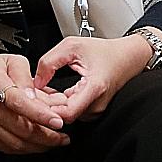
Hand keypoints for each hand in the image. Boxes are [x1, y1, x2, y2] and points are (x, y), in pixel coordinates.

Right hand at [0, 53, 72, 154]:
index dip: (41, 115)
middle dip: (47, 136)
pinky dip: (24, 148)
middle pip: (20, 129)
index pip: (21, 104)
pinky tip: (37, 144)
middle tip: (63, 137)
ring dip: (38, 146)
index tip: (58, 122)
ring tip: (55, 142)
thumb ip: (28, 78)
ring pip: (14, 143)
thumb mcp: (12, 61)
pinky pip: (5, 147)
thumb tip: (40, 97)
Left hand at [34, 33, 154, 122]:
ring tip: (42, 90)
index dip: (47, 108)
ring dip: (52, 104)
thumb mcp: (73, 46)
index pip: (66, 113)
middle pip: (62, 115)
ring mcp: (95, 110)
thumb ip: (50, 61)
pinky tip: (53, 93)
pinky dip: (60, 103)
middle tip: (32, 91)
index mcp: (95, 88)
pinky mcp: (93, 111)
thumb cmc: (106, 51)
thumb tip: (36, 81)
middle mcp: (96, 104)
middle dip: (45, 104)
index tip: (35, 98)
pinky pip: (72, 111)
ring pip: (66, 114)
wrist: (130, 57)